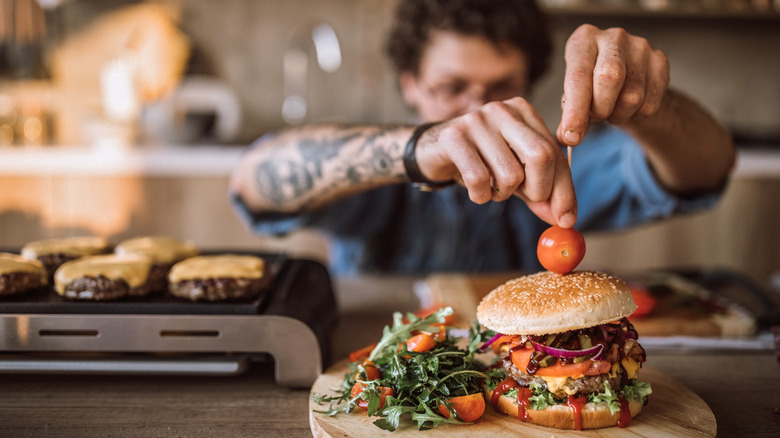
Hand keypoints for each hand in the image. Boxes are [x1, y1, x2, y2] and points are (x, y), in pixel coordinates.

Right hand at [415, 97, 576, 227]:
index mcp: (523, 112)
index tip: (566, 219)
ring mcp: (477, 121)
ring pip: (511, 174)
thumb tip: (564, 219)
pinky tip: (476, 191)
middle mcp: (502, 110)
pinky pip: (480, 179)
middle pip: (541, 156)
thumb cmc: (479, 161)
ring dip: (503, 194)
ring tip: (491, 188)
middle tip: (525, 199)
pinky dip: (481, 196)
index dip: (564, 189)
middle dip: (538, 190)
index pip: (555, 153)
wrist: (431, 152)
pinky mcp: (454, 137)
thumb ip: (539, 192)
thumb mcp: (514, 174)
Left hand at [557, 24, 669, 145]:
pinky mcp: (660, 60)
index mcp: (584, 40)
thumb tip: (567, 138)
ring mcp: (640, 46)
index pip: (578, 76)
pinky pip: (650, 103)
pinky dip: (636, 116)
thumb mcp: (573, 96)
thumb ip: (569, 115)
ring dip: (617, 115)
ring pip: (632, 96)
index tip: (571, 136)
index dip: (575, 110)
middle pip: (610, 78)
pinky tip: (628, 107)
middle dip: (600, 109)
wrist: (624, 78)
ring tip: (610, 110)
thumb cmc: (591, 85)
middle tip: (594, 119)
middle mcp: (613, 37)